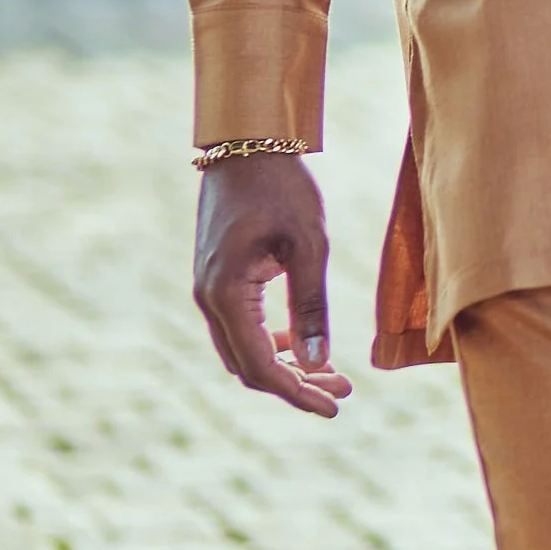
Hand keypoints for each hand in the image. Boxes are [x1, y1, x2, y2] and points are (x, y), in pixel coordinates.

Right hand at [193, 152, 350, 418]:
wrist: (245, 143)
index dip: (297, 393)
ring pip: (242, 350)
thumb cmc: (280, 187)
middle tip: (343, 391)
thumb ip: (311, 305)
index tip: (335, 406)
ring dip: (284, 367)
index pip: (260, 366)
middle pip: (248, 367)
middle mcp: (208, 298)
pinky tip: (301, 343)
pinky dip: (269, 344)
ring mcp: (207, 289)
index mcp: (225, 294)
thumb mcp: (308, 244)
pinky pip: (239, 328)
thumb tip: (320, 362)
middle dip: (296, 385)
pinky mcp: (216, 279)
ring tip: (332, 374)